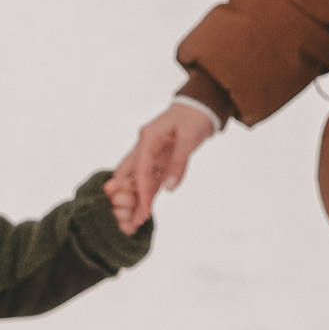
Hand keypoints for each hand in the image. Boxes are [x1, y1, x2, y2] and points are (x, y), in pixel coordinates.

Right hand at [106, 103, 215, 232]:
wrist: (200, 107)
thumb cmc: (194, 118)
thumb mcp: (189, 138)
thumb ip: (179, 163)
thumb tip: (170, 187)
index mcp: (147, 139)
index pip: (140, 170)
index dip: (141, 191)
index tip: (144, 210)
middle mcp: (145, 148)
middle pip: (129, 176)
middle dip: (128, 197)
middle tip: (128, 219)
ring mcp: (151, 155)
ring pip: (139, 181)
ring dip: (137, 199)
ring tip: (135, 222)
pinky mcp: (160, 162)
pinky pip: (152, 181)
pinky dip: (149, 195)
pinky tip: (145, 211)